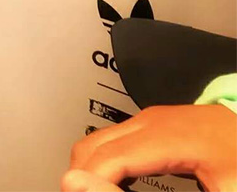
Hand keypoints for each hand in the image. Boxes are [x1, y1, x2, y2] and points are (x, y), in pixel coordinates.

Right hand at [61, 104, 236, 191]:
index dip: (92, 186)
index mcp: (168, 137)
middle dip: (83, 181)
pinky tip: (114, 187)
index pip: (107, 160)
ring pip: (94, 143)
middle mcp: (150, 123)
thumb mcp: (221, 190)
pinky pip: (109, 141)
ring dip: (90, 173)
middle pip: (90, 150)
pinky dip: (102, 165)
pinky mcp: (149, 125)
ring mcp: (147, 120)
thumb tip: (105, 190)